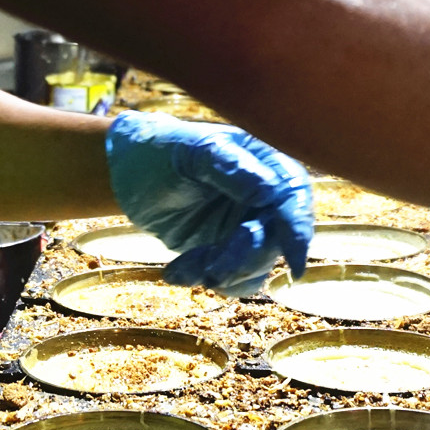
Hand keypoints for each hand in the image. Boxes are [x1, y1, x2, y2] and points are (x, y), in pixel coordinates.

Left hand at [104, 110, 314, 295]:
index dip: (299, 230)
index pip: (293, 197)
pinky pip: (232, 280)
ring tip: (180, 268)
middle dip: (243, 258)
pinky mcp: (228, 251)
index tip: (294, 264)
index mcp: (266, 163)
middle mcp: (264, 198)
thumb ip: (230, 167)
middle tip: (210, 269)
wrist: (130, 172)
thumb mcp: (193, 151)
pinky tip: (175, 271)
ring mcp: (247, 226)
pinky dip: (204, 280)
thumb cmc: (163, 149)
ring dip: (220, 273)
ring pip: (254, 266)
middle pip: (274, 239)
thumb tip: (271, 189)